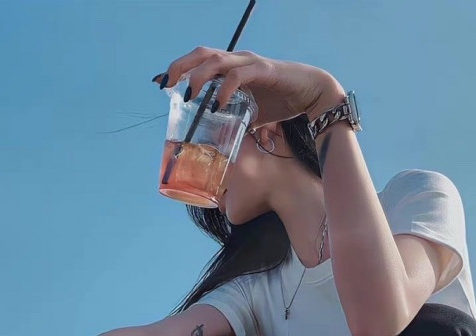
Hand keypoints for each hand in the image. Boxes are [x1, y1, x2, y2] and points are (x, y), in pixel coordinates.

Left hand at [153, 47, 345, 128]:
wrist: (312, 93)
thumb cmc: (282, 101)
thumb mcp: (251, 114)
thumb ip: (235, 121)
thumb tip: (220, 142)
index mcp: (232, 67)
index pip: (200, 60)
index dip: (180, 68)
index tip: (163, 84)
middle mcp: (238, 60)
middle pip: (202, 53)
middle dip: (181, 66)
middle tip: (167, 84)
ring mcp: (249, 63)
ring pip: (215, 60)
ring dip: (198, 77)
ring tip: (188, 95)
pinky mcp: (263, 70)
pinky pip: (237, 76)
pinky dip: (224, 89)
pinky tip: (217, 104)